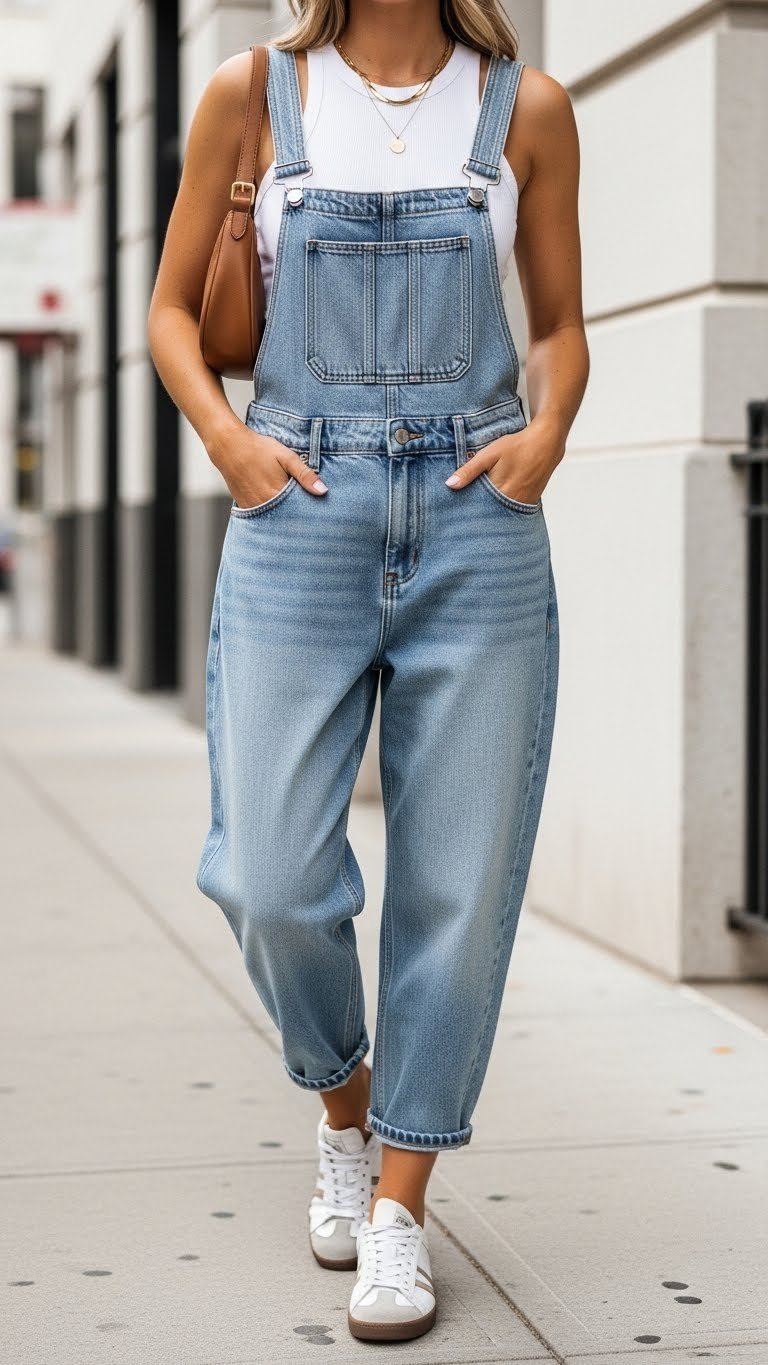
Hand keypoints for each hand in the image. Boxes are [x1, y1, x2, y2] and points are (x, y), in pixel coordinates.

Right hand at [207, 420, 326, 508]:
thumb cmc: (259, 449)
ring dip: (282, 515)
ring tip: (288, 507)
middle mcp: (264, 505)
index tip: (316, 511)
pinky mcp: (244, 507)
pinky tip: (275, 506)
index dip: (309, 511)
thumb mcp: (286, 457)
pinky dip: (270, 514)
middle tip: (306, 513)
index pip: (300, 511)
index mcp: (277, 494)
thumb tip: (323, 491)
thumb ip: (305, 475)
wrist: (229, 446)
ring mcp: (252, 508)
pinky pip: (261, 516)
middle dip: (297, 516)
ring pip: (273, 519)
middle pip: (287, 518)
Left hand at [445, 414, 565, 503]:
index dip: (468, 510)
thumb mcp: (489, 454)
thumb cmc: (517, 446)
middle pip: (490, 514)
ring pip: (502, 513)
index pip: (478, 509)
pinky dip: (504, 507)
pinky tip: (498, 501)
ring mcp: (524, 504)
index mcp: (501, 492)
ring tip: (482, 508)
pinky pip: (513, 509)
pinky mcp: (530, 502)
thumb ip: (469, 471)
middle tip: (468, 513)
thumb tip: (450, 485)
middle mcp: (513, 502)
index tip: (458, 511)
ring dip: (493, 511)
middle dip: (479, 513)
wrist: (547, 443)